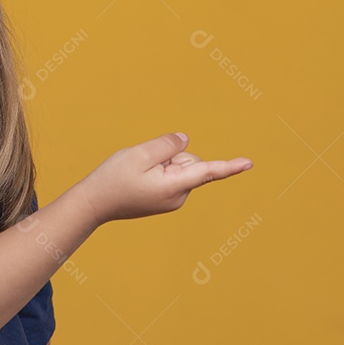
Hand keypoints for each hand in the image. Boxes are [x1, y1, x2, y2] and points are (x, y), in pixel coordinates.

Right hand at [76, 132, 252, 224]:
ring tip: (137, 173)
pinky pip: (171, 175)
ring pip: (179, 167)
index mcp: (174, 187)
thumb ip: (166, 145)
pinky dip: (157, 171)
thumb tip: (185, 141)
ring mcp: (172, 200)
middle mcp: (178, 197)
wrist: (94, 204)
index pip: (207, 172)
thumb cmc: (113, 179)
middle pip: (189, 161)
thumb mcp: (139, 154)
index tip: (249, 163)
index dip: (230, 166)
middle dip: (170, 156)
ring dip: (161, 163)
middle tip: (141, 165)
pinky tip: (138, 178)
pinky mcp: (165, 199)